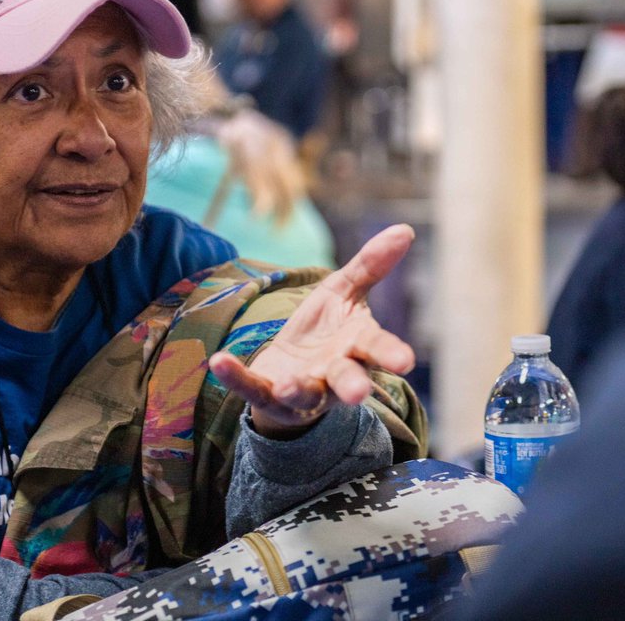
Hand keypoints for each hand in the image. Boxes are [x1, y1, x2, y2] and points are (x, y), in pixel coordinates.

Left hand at [208, 224, 415, 436]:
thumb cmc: (326, 330)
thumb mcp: (343, 292)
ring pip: (305, 394)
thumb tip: (405, 228)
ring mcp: (302, 390)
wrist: (289, 368)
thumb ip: (371, 265)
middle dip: (352, 385)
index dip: (389, 353)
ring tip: (287, 385)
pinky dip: (236, 378)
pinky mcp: (268, 396)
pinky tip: (219, 361)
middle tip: (358, 393)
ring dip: (297, 388)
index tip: (404, 361)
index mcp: (357, 347)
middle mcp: (334, 374)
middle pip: (346, 380)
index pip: (376, 348)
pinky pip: (252, 389)